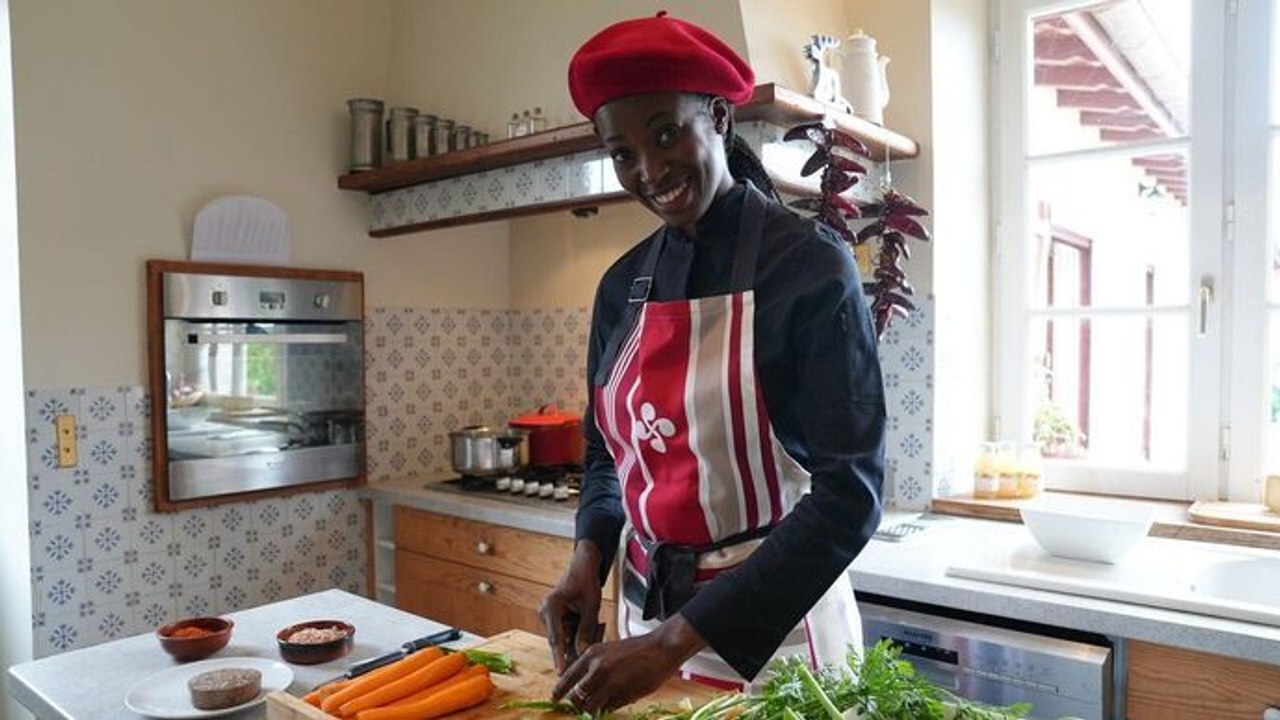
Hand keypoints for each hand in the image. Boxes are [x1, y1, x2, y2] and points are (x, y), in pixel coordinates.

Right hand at [540, 540, 605, 673]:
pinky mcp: (555, 618)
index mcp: (551, 607)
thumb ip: (586, 630)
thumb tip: (583, 652)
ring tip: (595, 626)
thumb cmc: (586, 582)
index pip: (556, 638)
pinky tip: (590, 625)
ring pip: (564, 637)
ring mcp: (549, 616)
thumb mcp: (590, 606)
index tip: (561, 672)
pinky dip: (578, 632)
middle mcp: (545, 612)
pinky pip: (566, 631)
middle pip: (559, 639)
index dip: (559, 657)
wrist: (583, 566)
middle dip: (574, 647)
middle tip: (588, 653)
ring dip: (578, 638)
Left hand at [549, 613, 706, 713]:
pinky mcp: (624, 694)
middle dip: (576, 704)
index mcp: (592, 655)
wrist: (660, 649)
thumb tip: (579, 686)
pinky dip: (608, 708)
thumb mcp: (608, 652)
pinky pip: (609, 708)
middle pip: (576, 696)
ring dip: (592, 710)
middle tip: (579, 707)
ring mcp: (611, 682)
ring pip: (590, 706)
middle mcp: (598, 668)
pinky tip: (615, 700)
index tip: (555, 699)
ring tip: (597, 707)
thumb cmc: (634, 650)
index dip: (559, 692)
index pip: (567, 678)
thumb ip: (593, 667)